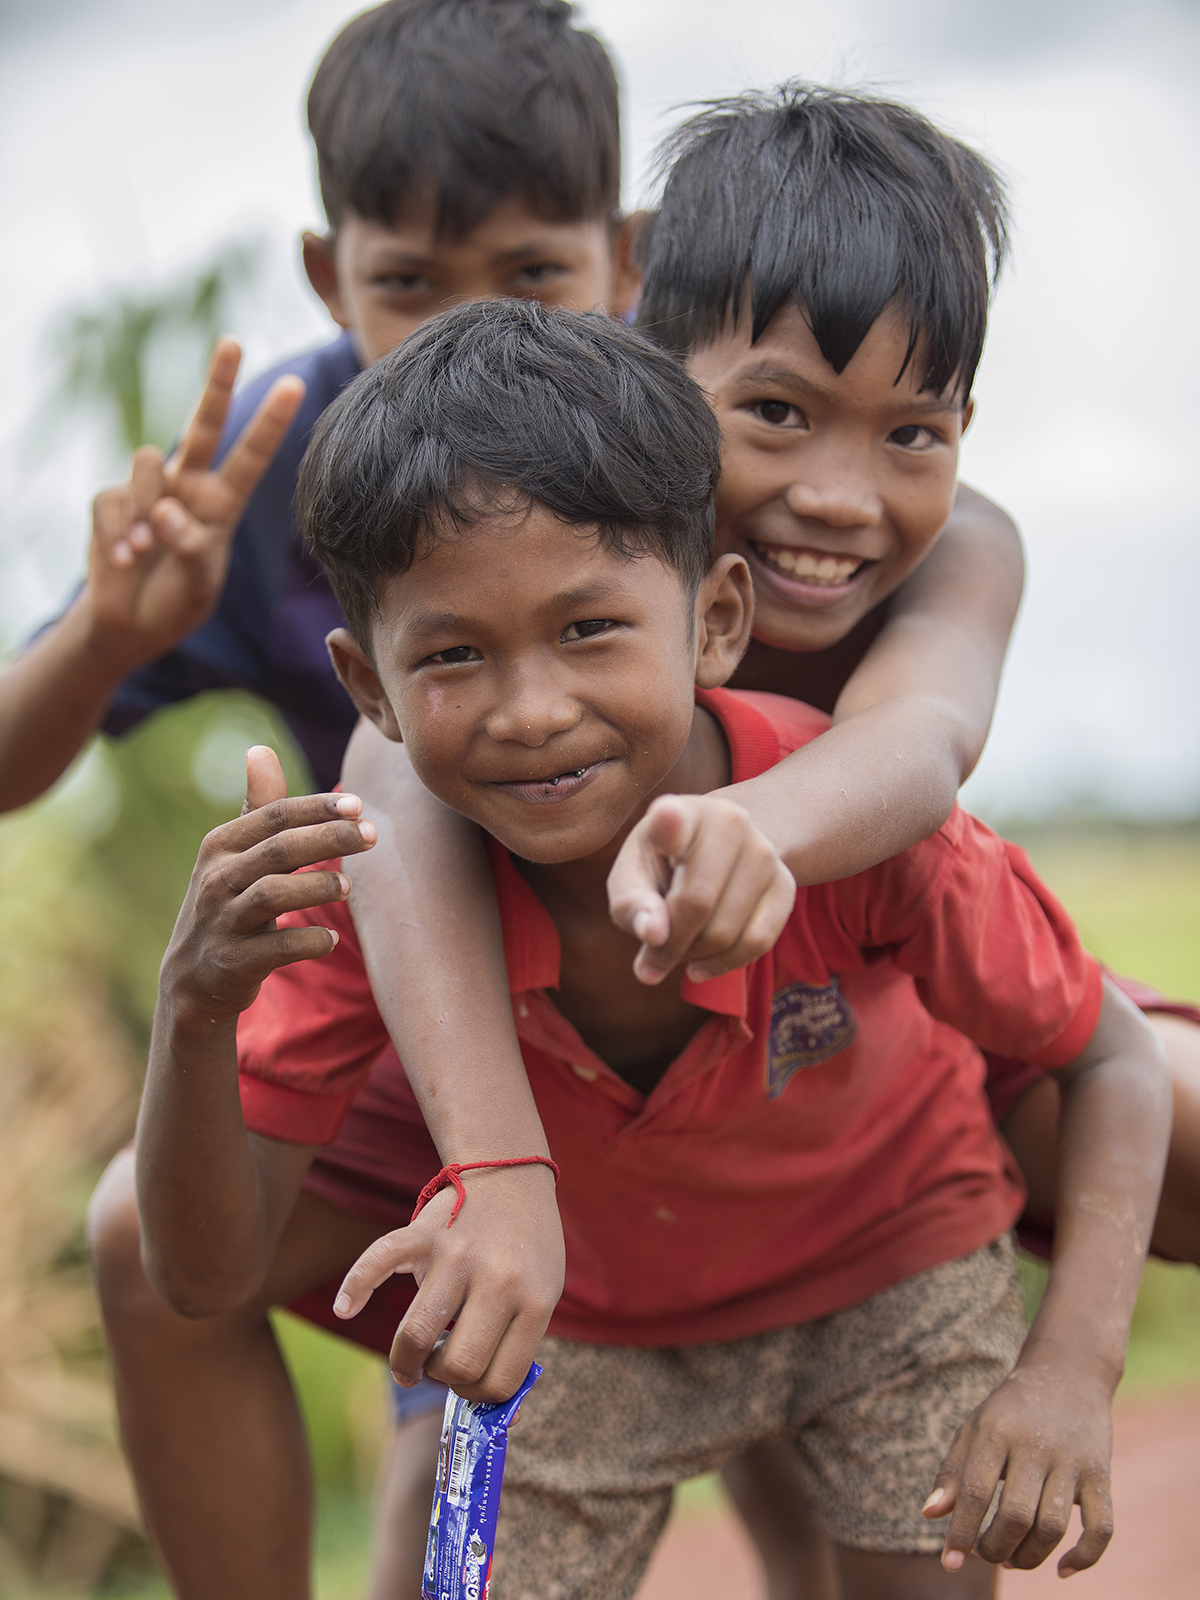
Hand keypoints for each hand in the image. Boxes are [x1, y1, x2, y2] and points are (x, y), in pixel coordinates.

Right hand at [85, 338, 304, 664]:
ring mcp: (149, 490)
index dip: (270, 423)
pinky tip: (123, 560)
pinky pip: (113, 502)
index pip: (251, 457)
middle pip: (204, 425)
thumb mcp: (198, 583)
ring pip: (148, 462)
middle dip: (217, 384)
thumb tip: (165, 509)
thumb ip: (191, 547)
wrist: (131, 627)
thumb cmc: (176, 603)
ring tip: (144, 550)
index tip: (294, 386)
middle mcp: (188, 486)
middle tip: (233, 343)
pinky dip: (118, 535)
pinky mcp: (111, 501)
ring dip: (145, 508)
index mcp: (222, 504)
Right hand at [161, 745, 375, 1020]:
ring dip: (317, 887)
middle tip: (372, 835)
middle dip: (329, 838)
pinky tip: (331, 939)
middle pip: (279, 849)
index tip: (358, 804)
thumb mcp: (234, 855)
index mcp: (220, 845)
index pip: (274, 815)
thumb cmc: (228, 902)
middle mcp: (216, 878)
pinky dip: (307, 941)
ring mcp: (222, 921)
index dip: (317, 807)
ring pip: (273, 894)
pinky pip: (276, 948)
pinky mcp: (233, 961)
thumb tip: (260, 749)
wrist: (193, 977)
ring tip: (349, 888)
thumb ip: (257, 808)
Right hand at [333, 1161, 564, 1402]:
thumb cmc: (528, 1248)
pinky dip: (355, 1287)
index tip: (472, 1382)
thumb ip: (518, 1348)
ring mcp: (457, 1255)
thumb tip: (500, 1420)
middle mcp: (497, 1279)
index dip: (480, 1394)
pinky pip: (379, 1262)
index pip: (501, 1379)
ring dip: (405, 1362)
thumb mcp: (542, 1294)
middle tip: (441, 1367)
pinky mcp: (425, 1233)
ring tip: (409, 1366)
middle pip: (458, 1364)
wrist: (512, 1176)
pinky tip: (348, 1308)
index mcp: (535, 1301)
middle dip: (444, 1379)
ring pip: (417, 1333)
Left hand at [607, 793, 795, 985]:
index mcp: (679, 812)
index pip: (674, 817)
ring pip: (726, 931)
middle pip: (696, 902)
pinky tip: (700, 966)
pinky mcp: (785, 883)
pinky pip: (758, 942)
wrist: (714, 852)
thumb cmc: (660, 868)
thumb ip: (631, 904)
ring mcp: (763, 851)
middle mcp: (729, 821)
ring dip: (694, 955)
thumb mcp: (631, 878)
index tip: (665, 814)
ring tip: (679, 947)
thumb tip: (654, 935)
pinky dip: (724, 964)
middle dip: (669, 944)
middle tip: (652, 956)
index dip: (669, 821)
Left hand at [924, 1358, 1114, 1576]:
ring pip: (1053, 1526)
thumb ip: (953, 1472)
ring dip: (1030, 1556)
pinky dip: (1085, 1557)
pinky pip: (1101, 1528)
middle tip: (986, 1554)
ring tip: (1012, 1560)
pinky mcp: (1101, 1475)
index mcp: (997, 1431)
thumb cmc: (1010, 1411)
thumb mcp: (975, 1429)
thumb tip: (930, 1515)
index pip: (975, 1490)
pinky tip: (1061, 1569)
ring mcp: (1072, 1461)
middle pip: (1015, 1515)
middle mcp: (1036, 1445)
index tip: (949, 1563)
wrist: (1068, 1375)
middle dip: (996, 1548)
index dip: (961, 1532)